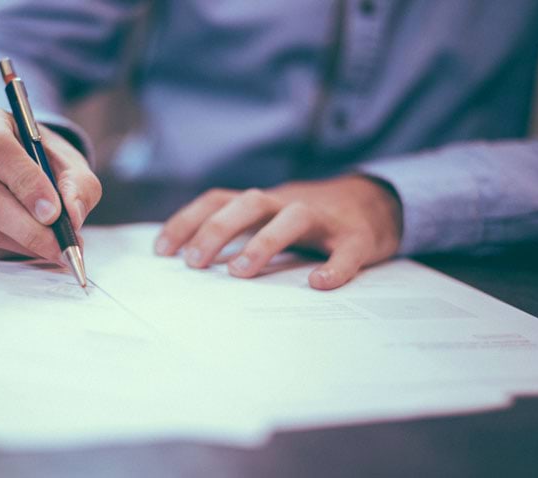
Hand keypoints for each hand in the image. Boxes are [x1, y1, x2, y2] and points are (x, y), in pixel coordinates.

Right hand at [0, 103, 100, 260]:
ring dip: (22, 243)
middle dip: (29, 228)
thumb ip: (78, 185)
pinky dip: (6, 250)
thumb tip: (72, 215)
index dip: (27, 184)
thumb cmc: (43, 161)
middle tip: (61, 246)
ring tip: (54, 247)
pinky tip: (28, 244)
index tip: (53, 213)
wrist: (18, 168)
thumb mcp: (70, 164)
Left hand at [154, 175, 402, 289]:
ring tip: (240, 273)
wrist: (375, 203)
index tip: (162, 251)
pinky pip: (347, 250)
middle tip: (194, 264)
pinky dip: (335, 266)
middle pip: (249, 203)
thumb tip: (189, 263)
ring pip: (293, 217)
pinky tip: (319, 284)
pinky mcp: (358, 237)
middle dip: (217, 230)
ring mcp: (324, 218)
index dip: (187, 221)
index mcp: (263, 202)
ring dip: (264, 242)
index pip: (218, 200)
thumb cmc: (309, 221)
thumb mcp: (269, 219)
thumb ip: (238, 234)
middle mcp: (288, 203)